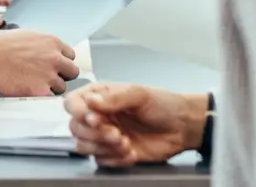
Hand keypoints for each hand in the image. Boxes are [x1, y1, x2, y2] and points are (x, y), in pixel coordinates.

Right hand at [0, 29, 79, 96]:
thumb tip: (45, 51)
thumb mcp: (25, 36)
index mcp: (51, 41)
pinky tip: (30, 91)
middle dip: (62, 75)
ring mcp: (49, 75)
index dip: (62, 62)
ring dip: (50, 88)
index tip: (55, 66)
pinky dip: (41, 97)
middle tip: (49, 78)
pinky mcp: (40, 90)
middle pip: (72, 71)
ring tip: (33, 85)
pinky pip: (49, 97)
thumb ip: (41, 45)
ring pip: (61, 87)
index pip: (70, 55)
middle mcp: (54, 57)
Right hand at [63, 83, 207, 166]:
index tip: (94, 118)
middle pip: (75, 127)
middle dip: (95, 133)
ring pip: (84, 146)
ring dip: (103, 148)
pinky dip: (115, 159)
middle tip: (116, 133)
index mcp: (100, 96)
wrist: (182, 128)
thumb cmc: (163, 104)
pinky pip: (100, 161)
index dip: (78, 112)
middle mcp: (99, 115)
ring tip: (125, 143)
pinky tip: (131, 152)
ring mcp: (104, 135)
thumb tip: (91, 101)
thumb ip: (113, 98)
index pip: (73, 103)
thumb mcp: (139, 95)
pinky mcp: (113, 153)